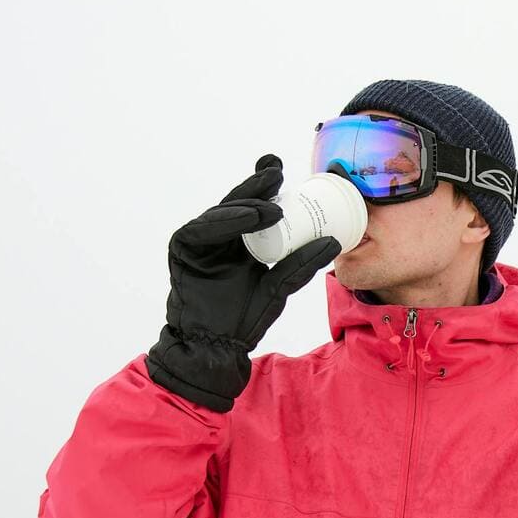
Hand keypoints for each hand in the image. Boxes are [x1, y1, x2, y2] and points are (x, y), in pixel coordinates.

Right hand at [145, 155, 340, 412]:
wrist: (217, 347)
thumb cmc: (245, 317)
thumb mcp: (280, 286)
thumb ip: (300, 264)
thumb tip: (333, 241)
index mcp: (242, 240)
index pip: (256, 208)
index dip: (267, 186)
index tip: (287, 170)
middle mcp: (221, 236)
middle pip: (239, 203)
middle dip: (257, 184)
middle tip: (277, 170)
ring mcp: (201, 241)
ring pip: (222, 212)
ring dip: (246, 205)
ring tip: (272, 206)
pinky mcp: (183, 249)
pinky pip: (202, 229)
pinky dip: (225, 221)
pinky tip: (248, 217)